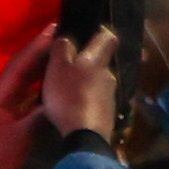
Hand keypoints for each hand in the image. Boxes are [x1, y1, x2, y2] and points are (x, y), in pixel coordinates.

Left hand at [0, 30, 53, 168]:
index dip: (36, 47)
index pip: (20, 66)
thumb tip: (60, 98)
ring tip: (64, 58)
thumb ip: (40, 116)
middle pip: (22, 71)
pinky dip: (40, 92)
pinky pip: (26, 101)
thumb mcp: (20, 138)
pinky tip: (55, 88)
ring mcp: (3, 111)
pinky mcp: (8, 123)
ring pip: (24, 85)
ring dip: (41, 71)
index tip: (54, 28)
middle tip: (64, 39)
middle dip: (41, 55)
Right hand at [42, 27, 119, 143]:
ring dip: (88, 84)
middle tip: (70, 69)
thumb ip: (62, 49)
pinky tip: (77, 109)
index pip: (108, 38)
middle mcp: (108, 74)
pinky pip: (98, 100)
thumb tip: (68, 37)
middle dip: (88, 63)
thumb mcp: (57, 68)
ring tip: (70, 92)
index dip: (102, 32)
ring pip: (99, 82)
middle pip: (101, 63)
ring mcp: (111, 95)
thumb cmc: (68, 96)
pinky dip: (89, 101)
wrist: (85, 136)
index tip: (92, 32)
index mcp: (96, 60)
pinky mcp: (109, 114)